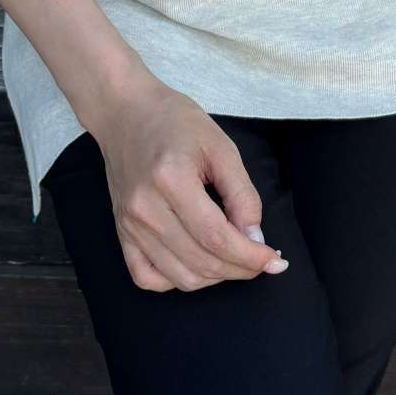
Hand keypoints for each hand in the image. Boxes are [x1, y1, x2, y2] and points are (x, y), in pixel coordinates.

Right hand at [87, 78, 289, 290]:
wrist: (126, 113)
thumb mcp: (221, 146)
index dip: (250, 256)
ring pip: (180, 277)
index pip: (216, 237)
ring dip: (216, 277)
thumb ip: (242, 194)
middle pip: (201, 262)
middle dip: (240, 268)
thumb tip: (255, 238)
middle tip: (262, 260)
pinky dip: (178, 280)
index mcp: (171, 179)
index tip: (274, 260)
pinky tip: (198, 264)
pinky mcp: (121, 232)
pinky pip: (148, 278)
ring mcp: (129, 224)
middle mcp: (145, 208)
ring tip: (235, 260)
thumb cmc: (175, 122)